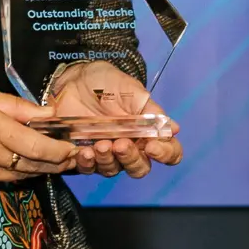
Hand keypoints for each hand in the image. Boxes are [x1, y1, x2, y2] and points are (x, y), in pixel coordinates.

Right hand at [0, 84, 82, 186]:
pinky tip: (25, 164)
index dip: (60, 151)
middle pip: (34, 166)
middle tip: (73, 157)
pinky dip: (18, 173)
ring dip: (40, 170)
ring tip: (55, 161)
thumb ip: (16, 106)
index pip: (37, 147)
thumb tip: (47, 114)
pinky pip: (2, 180)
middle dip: (57, 164)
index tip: (73, 148)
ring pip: (20, 177)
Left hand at [46, 61, 183, 178]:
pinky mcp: (85, 154)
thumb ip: (151, 111)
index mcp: (147, 132)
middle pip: (140, 167)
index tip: (151, 146)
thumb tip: (173, 129)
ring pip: (114, 170)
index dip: (164, 155)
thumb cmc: (107, 83)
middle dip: (131, 159)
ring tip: (100, 144)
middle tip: (121, 144)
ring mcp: (107, 153)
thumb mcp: (131, 91)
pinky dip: (88, 163)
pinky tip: (85, 152)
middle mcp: (130, 147)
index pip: (167, 152)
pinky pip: (89, 168)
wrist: (75, 78)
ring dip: (109, 160)